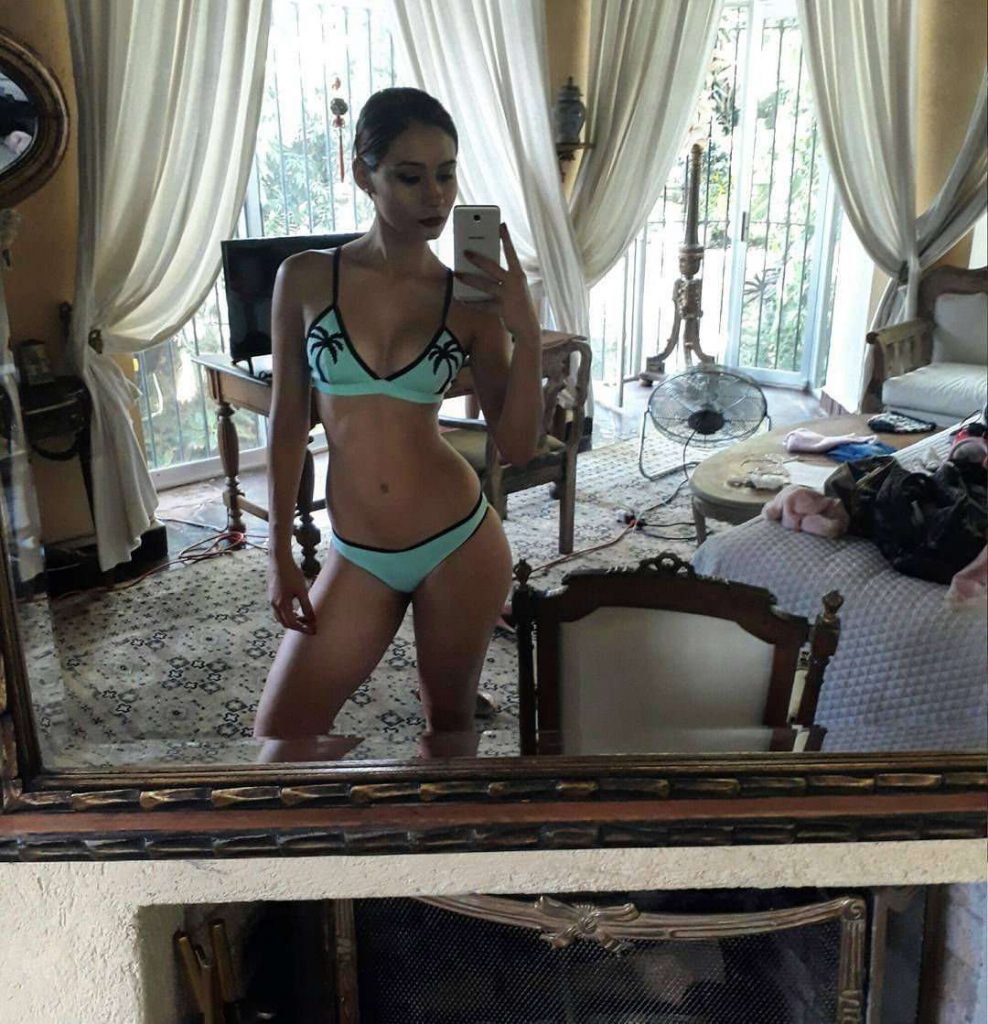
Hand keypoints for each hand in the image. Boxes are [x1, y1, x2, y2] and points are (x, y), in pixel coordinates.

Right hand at [268, 558, 316, 632]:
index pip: (292, 624)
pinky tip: (296, 609)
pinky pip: (278, 610)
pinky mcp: (271, 595)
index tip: (313, 630)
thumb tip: (313, 620)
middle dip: (298, 626)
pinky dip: (287, 614)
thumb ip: (307, 607)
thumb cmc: (292, 574)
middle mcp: (274, 605)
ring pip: (281, 617)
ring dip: (292, 620)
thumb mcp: (302, 591)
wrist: (279, 560)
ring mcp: (271, 600)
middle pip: (285, 623)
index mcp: (282, 605)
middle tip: (310, 626)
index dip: (303, 629)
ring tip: (304, 618)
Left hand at [456, 223, 539, 338]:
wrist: (528, 326)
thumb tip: (481, 269)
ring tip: (457, 274)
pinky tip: (461, 298)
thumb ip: (502, 277)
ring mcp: (508, 296)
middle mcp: (514, 283)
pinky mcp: (502, 309)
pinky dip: (471, 302)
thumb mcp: (514, 287)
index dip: (506, 238)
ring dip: (469, 279)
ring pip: (484, 285)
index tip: (500, 224)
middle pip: (493, 267)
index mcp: (519, 274)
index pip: (511, 252)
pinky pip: (483, 305)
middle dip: (477, 259)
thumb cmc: (518, 303)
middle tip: (464, 251)